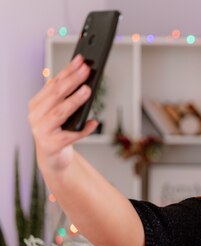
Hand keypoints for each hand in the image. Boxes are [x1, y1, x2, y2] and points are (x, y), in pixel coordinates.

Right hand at [28, 54, 98, 172]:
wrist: (53, 158)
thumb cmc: (59, 131)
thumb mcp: (59, 112)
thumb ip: (66, 98)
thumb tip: (84, 80)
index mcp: (37, 104)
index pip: (53, 83)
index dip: (67, 71)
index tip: (80, 60)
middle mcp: (35, 115)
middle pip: (56, 95)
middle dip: (72, 80)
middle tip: (87, 70)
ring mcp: (41, 131)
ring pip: (60, 112)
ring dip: (75, 100)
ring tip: (88, 90)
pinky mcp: (51, 145)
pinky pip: (70, 135)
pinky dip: (83, 129)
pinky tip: (93, 123)